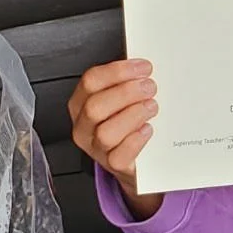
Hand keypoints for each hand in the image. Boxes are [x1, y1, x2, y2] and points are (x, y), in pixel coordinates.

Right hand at [70, 59, 162, 219]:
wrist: (133, 159)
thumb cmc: (126, 124)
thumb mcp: (121, 99)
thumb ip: (127, 82)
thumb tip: (145, 67)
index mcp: (81, 103)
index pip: (91, 81)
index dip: (118, 71)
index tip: (143, 67)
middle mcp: (83, 126)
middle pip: (95, 106)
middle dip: (126, 93)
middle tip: (150, 87)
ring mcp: (95, 147)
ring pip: (106, 133)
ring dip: (133, 115)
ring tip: (151, 107)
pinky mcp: (112, 164)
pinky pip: (120, 155)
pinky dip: (136, 140)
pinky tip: (147, 129)